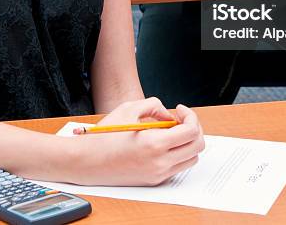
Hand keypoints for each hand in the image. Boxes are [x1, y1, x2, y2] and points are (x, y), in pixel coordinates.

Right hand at [76, 99, 204, 185]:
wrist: (87, 162)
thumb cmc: (105, 136)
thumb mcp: (129, 109)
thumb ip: (154, 105)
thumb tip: (169, 114)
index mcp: (155, 144)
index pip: (192, 131)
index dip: (190, 116)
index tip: (179, 109)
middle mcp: (160, 162)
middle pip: (197, 146)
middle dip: (194, 128)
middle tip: (181, 118)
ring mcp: (158, 174)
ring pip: (191, 159)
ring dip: (187, 142)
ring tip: (171, 130)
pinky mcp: (154, 180)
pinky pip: (177, 166)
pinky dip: (178, 153)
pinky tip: (163, 142)